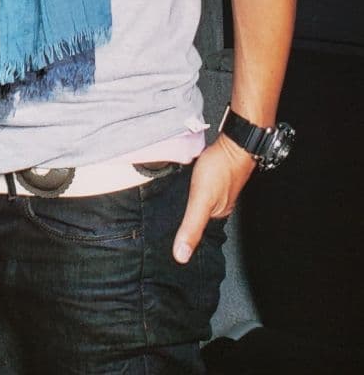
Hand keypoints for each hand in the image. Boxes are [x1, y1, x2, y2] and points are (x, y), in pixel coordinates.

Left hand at [172, 135, 255, 263]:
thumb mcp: (201, 201)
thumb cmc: (222, 168)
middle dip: (182, 218)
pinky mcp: (214, 171)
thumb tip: (181, 255)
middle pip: (198, 215)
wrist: (234, 140)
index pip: (199, 233)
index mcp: (219, 215)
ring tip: (168, 203)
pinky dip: (189, 185)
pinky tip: (181, 181)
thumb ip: (191, 226)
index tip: (168, 242)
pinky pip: (199, 183)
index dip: (185, 236)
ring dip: (185, 200)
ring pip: (198, 199)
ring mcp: (218, 186)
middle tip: (163, 221)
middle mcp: (220, 202)